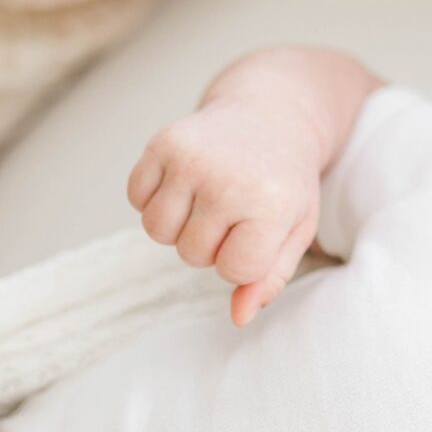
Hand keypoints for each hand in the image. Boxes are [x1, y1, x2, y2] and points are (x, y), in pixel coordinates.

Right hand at [127, 96, 319, 323]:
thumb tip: (239, 318)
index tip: (259, 228)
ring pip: (156, 231)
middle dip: (210, 242)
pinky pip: (135, 198)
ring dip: (178, 224)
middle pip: (191, 254)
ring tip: (208, 197)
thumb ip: (270, 277)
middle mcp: (227, 180)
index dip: (242, 257)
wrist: (272, 113)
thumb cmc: (284, 180)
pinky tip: (185, 181)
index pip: (232, 271)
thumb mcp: (295, 228)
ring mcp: (191, 158)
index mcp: (270, 205)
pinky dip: (153, 198)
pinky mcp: (163, 141)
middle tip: (235, 207)